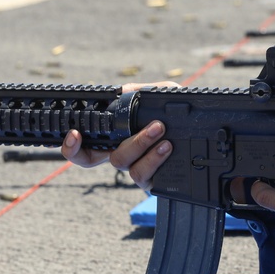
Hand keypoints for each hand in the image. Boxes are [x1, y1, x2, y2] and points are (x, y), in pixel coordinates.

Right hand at [61, 81, 177, 191]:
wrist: (201, 134)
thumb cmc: (175, 118)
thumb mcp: (159, 98)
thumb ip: (140, 92)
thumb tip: (121, 91)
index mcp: (117, 141)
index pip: (86, 150)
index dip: (73, 148)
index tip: (74, 134)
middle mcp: (124, 158)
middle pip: (106, 159)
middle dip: (127, 140)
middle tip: (152, 124)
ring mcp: (137, 172)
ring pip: (126, 165)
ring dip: (142, 145)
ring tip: (162, 131)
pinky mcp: (152, 183)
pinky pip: (144, 175)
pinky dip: (154, 159)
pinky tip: (168, 147)